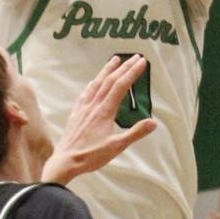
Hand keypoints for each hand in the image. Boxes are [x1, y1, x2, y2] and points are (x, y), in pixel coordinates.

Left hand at [41, 55, 155, 183]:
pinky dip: (92, 84)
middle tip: (134, 57)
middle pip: (110, 81)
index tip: (141, 62)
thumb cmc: (91, 156)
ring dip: (106, 70)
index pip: (121, 86)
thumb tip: (153, 123)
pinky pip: (85, 94)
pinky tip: (92, 82)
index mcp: (105, 111)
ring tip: (114, 60)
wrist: (65, 161)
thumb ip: (135, 133)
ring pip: (96, 84)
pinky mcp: (75, 114)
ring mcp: (83, 108)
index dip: (132, 72)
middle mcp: (94, 105)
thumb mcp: (117, 146)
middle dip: (123, 67)